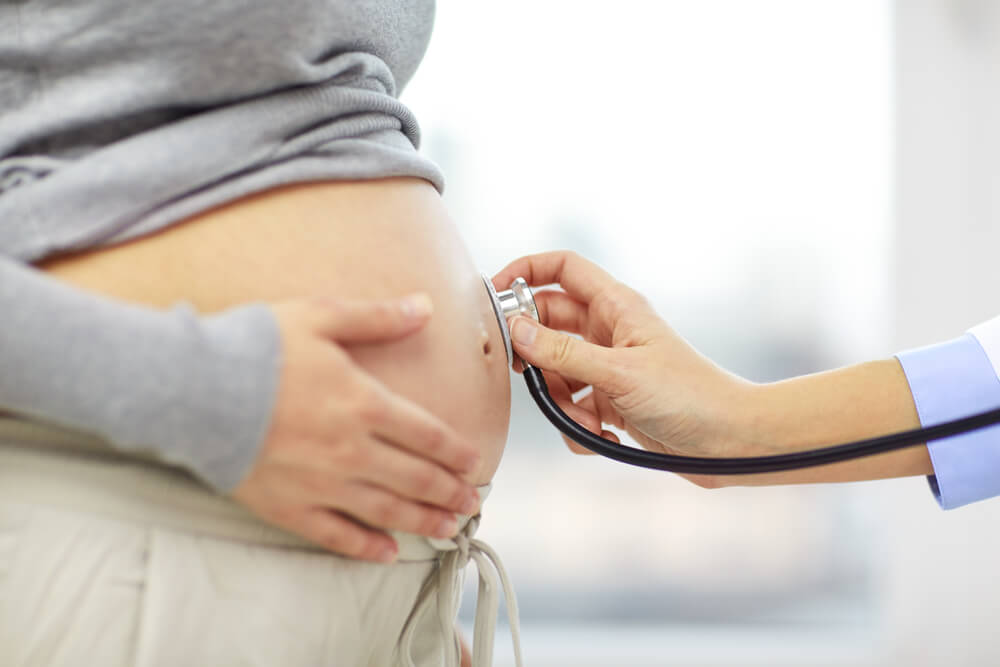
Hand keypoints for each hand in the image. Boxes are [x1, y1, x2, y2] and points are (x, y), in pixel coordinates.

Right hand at [232, 293, 481, 562]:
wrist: (193, 389)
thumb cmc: (257, 347)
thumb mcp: (321, 317)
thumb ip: (377, 318)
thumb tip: (426, 306)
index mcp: (364, 404)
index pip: (426, 434)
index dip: (455, 451)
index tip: (474, 463)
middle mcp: (352, 449)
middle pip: (414, 477)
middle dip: (448, 492)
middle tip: (470, 504)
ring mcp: (321, 483)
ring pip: (385, 511)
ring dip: (422, 521)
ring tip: (448, 529)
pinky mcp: (288, 506)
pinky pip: (335, 535)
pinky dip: (364, 547)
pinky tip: (387, 554)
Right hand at [493, 251, 752, 470]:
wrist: (729, 442)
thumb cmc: (688, 396)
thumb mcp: (619, 374)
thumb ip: (563, 353)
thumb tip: (516, 331)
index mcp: (615, 306)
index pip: (561, 269)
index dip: (525, 272)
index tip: (494, 295)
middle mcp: (608, 331)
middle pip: (547, 325)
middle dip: (536, 356)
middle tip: (531, 375)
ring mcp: (607, 366)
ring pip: (555, 372)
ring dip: (560, 400)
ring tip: (587, 419)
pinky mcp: (609, 401)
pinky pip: (571, 406)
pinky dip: (577, 424)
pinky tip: (604, 435)